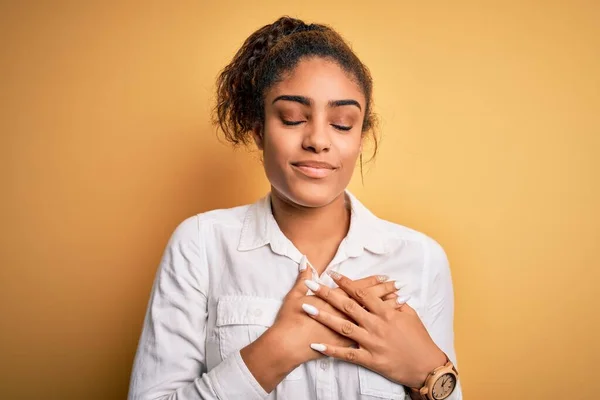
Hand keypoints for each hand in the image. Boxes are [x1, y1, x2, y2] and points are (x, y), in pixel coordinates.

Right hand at [240, 268, 398, 392]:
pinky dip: (380, 330)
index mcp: (334, 301)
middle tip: (398, 286)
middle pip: (369, 302)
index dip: (372, 283)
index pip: (358, 289)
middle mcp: (345, 315)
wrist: (287, 347)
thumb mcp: (294, 297)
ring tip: (401, 302)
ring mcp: (347, 331)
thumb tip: (306, 263)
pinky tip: (390, 327)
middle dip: (384, 293)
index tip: (385, 277)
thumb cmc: (290, 322)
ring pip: (372, 319)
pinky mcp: (346, 346)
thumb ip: (303, 279)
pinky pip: (368, 337)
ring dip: (386, 310)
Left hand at [302, 271, 446, 388]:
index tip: (333, 274)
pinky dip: (331, 350)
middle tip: (312, 284)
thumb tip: (391, 291)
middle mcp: (377, 325)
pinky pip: (347, 354)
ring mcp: (372, 343)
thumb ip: (398, 304)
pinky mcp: (371, 360)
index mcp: (386, 313)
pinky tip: (316, 346)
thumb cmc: (419, 340)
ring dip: (324, 317)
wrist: (427, 367)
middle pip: (348, 306)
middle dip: (328, 294)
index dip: (347, 282)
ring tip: (307, 308)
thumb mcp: (411, 317)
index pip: (363, 293)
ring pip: (344, 327)